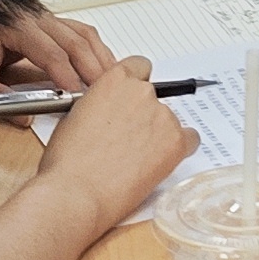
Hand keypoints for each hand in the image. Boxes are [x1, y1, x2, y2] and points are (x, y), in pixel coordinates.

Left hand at [0, 8, 118, 102]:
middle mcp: (29, 17)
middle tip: (106, 92)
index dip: (65, 74)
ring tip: (113, 81)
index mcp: (9, 23)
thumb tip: (26, 117)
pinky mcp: (46, 30)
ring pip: (81, 33)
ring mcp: (40, 21)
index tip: (77, 96)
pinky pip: (77, 35)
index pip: (48, 50)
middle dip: (91, 66)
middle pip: (71, 38)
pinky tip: (104, 69)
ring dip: (99, 57)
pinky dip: (94, 51)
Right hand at [43, 55, 194, 228]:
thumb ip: (99, 105)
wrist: (77, 192)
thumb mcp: (74, 116)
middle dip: (145, 115)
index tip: (133, 100)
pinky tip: (159, 163)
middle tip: (130, 140)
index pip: (139, 67)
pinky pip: (190, 139)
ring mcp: (162, 116)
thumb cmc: (68, 162)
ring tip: (136, 160)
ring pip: (170, 120)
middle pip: (155, 97)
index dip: (136, 85)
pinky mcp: (176, 141)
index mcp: (115, 81)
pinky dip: (178, 149)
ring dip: (158, 134)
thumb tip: (107, 113)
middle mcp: (142, 93)